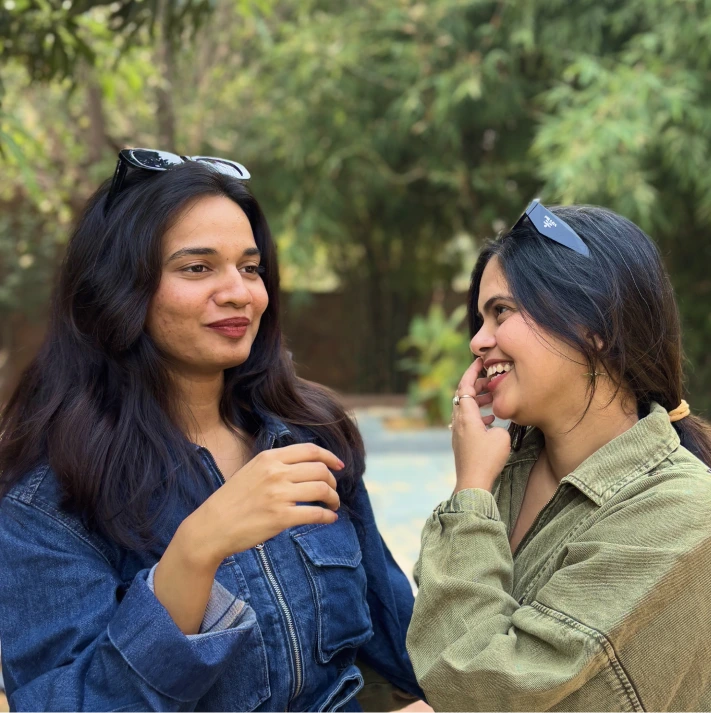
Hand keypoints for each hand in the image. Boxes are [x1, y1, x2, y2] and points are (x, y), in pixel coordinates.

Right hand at [185, 443, 342, 567]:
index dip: (330, 457)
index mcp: (269, 458)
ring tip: (333, 506)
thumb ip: (275, 465)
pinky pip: (315, 514)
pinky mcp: (280, 517)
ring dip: (333, 499)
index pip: (310, 450)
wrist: (211, 526)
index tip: (339, 466)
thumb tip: (304, 466)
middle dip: (332, 482)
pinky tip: (329, 519)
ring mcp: (278, 495)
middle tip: (332, 492)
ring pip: (322, 490)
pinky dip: (328, 516)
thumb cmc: (232, 501)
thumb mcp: (251, 470)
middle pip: (320, 470)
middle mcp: (275, 473)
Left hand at [451, 357, 511, 492]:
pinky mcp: (462, 442)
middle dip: (477, 385)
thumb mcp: (501, 436)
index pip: (464, 386)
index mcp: (466, 415)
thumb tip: (496, 424)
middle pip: (463, 395)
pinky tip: (491, 418)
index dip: (471, 372)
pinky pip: (468, 420)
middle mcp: (458, 421)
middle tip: (491, 380)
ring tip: (494, 397)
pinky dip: (478, 414)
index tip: (479, 362)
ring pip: (465, 408)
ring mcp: (458, 432)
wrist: (473, 483)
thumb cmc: (487, 459)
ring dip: (479, 400)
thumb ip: (500, 423)